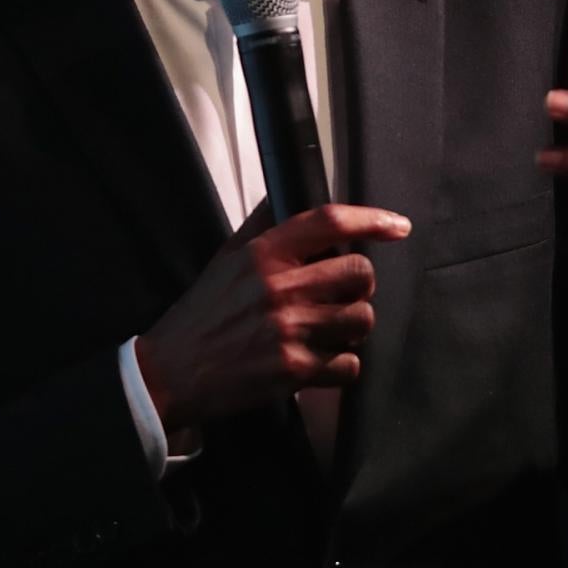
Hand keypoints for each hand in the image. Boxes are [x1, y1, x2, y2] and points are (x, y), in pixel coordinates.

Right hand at [135, 200, 413, 435]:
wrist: (170, 372)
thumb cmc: (201, 315)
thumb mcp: (225, 259)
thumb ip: (259, 227)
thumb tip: (283, 196)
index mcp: (263, 255)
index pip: (329, 223)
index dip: (372, 220)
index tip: (398, 226)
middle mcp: (279, 288)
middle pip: (360, 273)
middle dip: (359, 286)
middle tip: (341, 296)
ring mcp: (289, 331)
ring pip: (362, 319)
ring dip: (353, 327)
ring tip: (329, 330)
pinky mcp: (294, 371)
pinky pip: (349, 364)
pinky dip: (341, 366)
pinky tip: (320, 362)